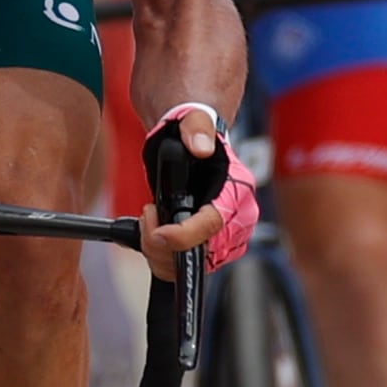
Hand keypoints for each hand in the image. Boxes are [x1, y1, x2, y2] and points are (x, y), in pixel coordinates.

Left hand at [137, 102, 257, 274]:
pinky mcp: (210, 249)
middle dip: (164, 243)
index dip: (184, 236)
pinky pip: (182, 266)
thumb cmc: (194, 133)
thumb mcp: (193, 120)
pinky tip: (154, 230)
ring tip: (150, 217)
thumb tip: (201, 147)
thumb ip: (197, 128)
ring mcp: (225, 238)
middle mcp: (238, 219)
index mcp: (239, 190)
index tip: (157, 232)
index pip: (215, 225)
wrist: (193, 144)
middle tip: (147, 215)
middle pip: (202, 253)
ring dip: (158, 250)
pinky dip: (160, 254)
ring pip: (190, 265)